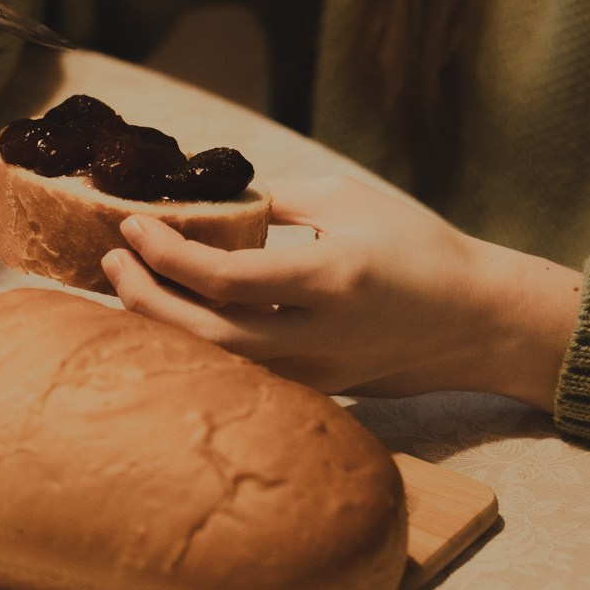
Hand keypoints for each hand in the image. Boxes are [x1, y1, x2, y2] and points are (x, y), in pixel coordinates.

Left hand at [100, 174, 582, 407]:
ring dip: (162, 326)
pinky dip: (196, 346)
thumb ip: (272, 200)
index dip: (166, 254)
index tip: (133, 224)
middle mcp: (318, 336)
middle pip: (204, 336)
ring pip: (215, 366)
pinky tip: (171, 315)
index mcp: (329, 279)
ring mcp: (314, 373)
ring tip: (129, 284)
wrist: (476, 320)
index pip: (225, 278)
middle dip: (145, 297)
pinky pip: (239, 374)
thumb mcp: (346, 200)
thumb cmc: (417, 247)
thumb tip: (202, 199)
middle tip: (113, 258)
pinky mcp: (314, 390)